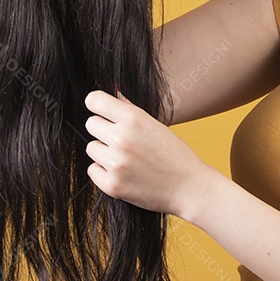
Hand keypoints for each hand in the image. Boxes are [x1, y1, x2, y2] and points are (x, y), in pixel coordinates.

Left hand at [84, 89, 214, 219]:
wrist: (188, 187)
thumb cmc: (174, 154)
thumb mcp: (156, 126)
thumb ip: (130, 110)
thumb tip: (112, 93)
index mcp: (134, 119)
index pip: (94, 100)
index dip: (97, 105)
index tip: (101, 111)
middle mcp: (122, 138)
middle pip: (91, 124)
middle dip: (103, 130)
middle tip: (122, 139)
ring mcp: (116, 163)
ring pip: (92, 148)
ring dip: (104, 152)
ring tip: (126, 158)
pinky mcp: (112, 185)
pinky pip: (93, 170)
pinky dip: (104, 171)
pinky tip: (124, 173)